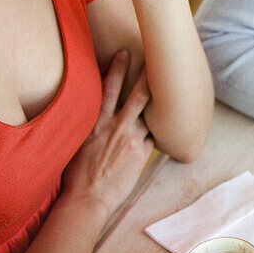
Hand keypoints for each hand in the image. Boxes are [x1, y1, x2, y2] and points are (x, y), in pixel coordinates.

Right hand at [61, 51, 154, 218]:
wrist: (87, 198)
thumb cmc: (77, 174)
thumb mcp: (77, 143)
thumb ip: (92, 128)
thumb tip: (98, 120)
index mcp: (96, 122)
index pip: (108, 89)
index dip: (117, 69)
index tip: (124, 53)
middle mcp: (115, 126)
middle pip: (137, 96)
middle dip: (149, 76)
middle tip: (159, 60)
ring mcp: (130, 139)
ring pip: (151, 115)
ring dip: (162, 104)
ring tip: (176, 90)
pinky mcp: (141, 153)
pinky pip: (154, 137)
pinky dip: (159, 132)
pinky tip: (170, 128)